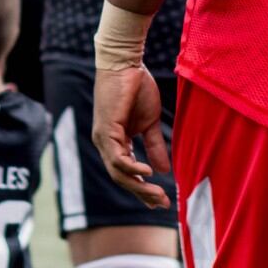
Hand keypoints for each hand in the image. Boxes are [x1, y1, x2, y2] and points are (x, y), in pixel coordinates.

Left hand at [90, 66, 168, 207]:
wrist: (127, 63)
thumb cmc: (136, 87)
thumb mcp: (149, 122)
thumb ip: (154, 145)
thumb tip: (164, 170)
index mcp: (115, 142)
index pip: (126, 173)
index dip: (142, 188)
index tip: (160, 200)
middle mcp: (106, 144)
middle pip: (121, 178)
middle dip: (142, 193)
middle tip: (162, 203)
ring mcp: (103, 138)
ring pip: (118, 172)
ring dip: (139, 186)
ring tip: (158, 194)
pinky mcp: (106, 130)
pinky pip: (117, 157)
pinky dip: (132, 167)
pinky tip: (147, 172)